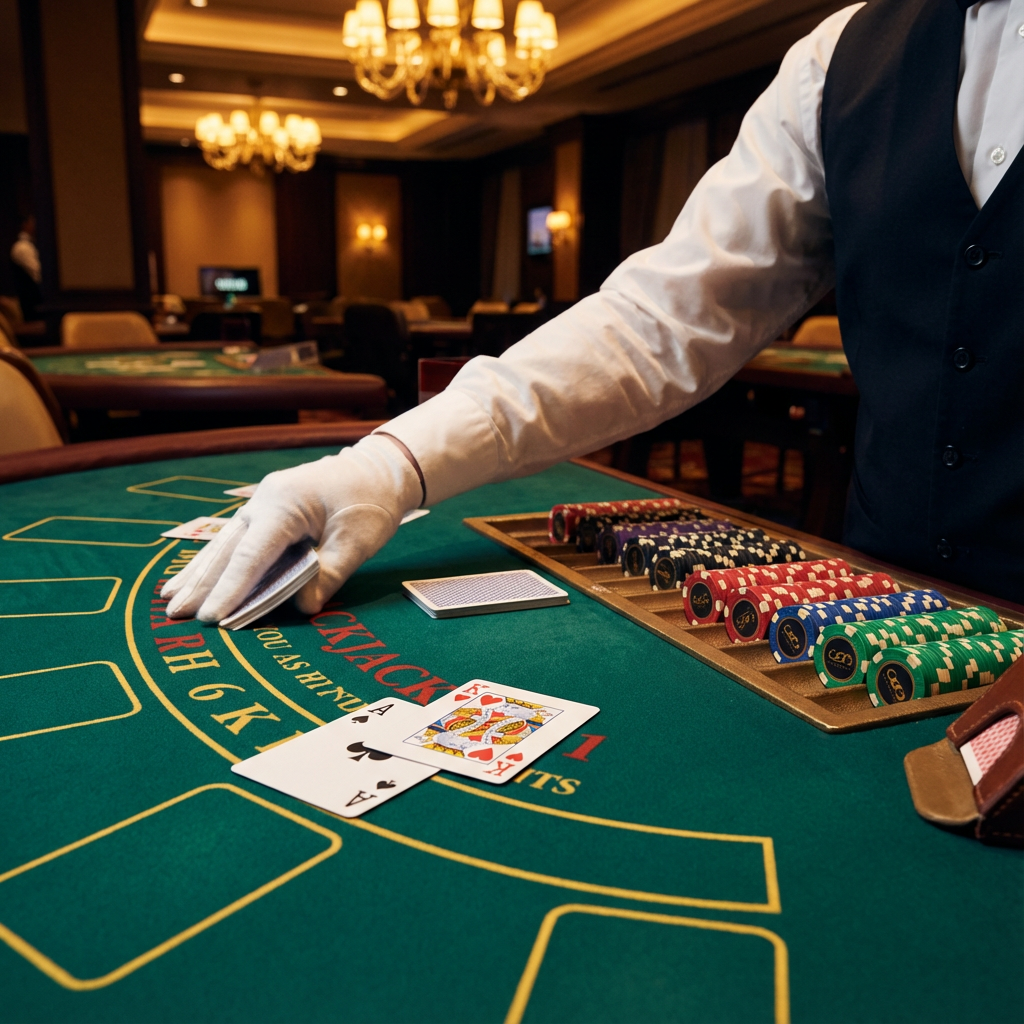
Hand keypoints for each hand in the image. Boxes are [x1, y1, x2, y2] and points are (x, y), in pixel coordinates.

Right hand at [161, 434, 421, 621]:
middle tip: (174, 615)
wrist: (379, 470)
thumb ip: (330, 575)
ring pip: (225, 543)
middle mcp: (264, 501)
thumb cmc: (370, 502)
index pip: (252, 555)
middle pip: (228, 549)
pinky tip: (194, 578)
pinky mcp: (267, 512)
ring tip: (169, 598)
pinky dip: (215, 562)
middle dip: (201, 584)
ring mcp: (261, 504)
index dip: (231, 589)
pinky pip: (236, 540)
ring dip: (198, 573)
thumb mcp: (358, 542)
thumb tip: (302, 609)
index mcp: (285, 504)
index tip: (212, 619)